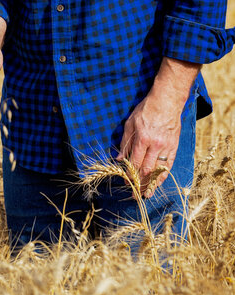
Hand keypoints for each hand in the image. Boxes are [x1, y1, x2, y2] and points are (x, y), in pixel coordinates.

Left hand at [116, 57, 200, 198]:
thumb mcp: (130, 123)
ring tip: (147, 194)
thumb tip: (120, 159)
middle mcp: (155, 145)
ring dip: (152, 183)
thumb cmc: (145, 110)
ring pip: (159, 169)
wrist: (167, 101)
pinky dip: (163, 175)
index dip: (130, 174)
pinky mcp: (174, 146)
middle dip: (140, 183)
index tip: (126, 182)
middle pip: (147, 169)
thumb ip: (125, 142)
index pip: (135, 162)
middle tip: (134, 194)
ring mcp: (167, 146)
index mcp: (142, 139)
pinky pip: (169, 164)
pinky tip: (158, 183)